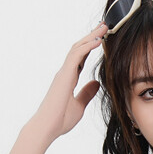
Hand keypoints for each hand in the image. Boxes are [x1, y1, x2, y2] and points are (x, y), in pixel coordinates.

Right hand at [34, 22, 106, 140]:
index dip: (90, 47)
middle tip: (104, 26)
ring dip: (90, 37)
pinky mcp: (64, 75)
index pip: (81, 57)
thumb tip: (96, 83)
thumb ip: (87, 93)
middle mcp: (65, 72)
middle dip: (92, 36)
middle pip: (79, 48)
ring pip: (77, 48)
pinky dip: (87, 47)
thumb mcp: (79, 105)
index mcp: (68, 78)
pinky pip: (76, 56)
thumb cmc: (60, 119)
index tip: (101, 38)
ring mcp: (63, 72)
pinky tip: (97, 40)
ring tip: (103, 27)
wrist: (47, 127)